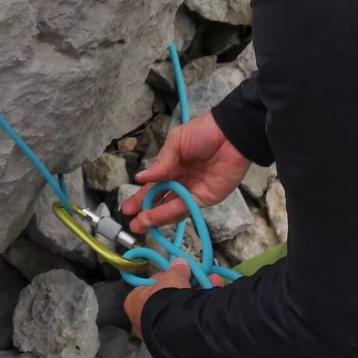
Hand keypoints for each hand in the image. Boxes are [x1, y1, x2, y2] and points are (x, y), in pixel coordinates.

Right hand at [121, 114, 249, 231]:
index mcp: (172, 166)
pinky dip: (170, 212)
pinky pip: (185, 207)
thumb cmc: (202, 133)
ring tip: (141, 224)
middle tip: (132, 223)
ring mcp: (192, 191)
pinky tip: (157, 216)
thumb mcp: (176, 142)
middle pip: (161, 200)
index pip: (153, 185)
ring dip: (156, 217)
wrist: (231, 135)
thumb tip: (139, 178)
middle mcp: (181, 181)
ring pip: (171, 207)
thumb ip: (161, 163)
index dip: (140, 197)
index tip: (126, 208)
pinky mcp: (205, 198)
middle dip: (146, 212)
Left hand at [125, 259, 229, 336]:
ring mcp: (159, 332)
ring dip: (196, 296)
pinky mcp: (177, 341)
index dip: (161, 279)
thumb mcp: (172, 278)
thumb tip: (180, 262)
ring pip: (179, 310)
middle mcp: (143, 320)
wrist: (178, 328)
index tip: (173, 274)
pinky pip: (190, 320)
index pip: (145, 288)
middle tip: (193, 280)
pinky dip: (203, 308)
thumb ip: (176, 270)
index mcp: (134, 303)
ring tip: (212, 283)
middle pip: (164, 299)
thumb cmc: (166, 298)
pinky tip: (215, 297)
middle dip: (181, 289)